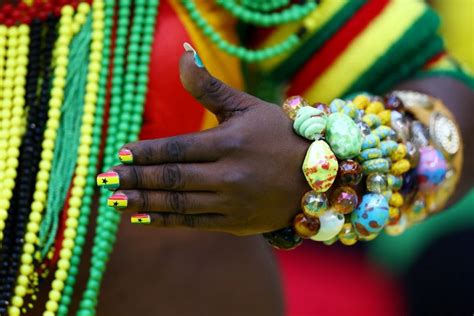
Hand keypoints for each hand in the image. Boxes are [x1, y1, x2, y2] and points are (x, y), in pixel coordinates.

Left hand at [101, 51, 309, 235]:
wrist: (318, 176)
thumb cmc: (279, 136)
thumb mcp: (247, 107)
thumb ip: (210, 87)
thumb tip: (182, 54)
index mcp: (230, 143)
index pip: (177, 149)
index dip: (145, 152)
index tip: (118, 153)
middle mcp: (229, 175)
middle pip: (172, 178)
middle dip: (134, 178)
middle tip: (104, 180)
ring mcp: (232, 202)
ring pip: (178, 204)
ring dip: (143, 202)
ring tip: (114, 201)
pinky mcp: (236, 223)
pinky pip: (194, 223)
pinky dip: (165, 221)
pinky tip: (140, 218)